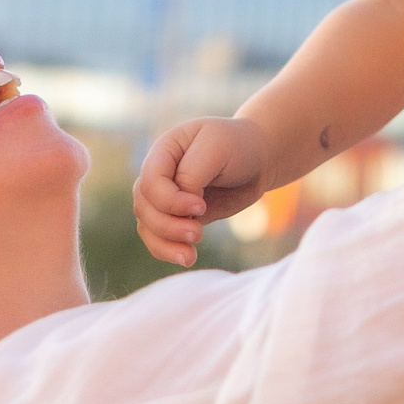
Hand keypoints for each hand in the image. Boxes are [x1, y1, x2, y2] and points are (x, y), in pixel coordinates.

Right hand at [134, 116, 271, 265]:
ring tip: (190, 256)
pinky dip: (168, 251)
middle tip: (198, 234)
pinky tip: (188, 258)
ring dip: (165, 244)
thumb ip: (192, 174)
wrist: (259, 159)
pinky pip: (160, 238)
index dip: (169, 201)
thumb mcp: (216, 148)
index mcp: (164, 151)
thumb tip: (180, 208)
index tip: (201, 206)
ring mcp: (166, 197)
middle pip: (144, 207)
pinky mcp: (179, 216)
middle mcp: (159, 174)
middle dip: (168, 226)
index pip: (150, 183)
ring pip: (148, 226)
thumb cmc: (238, 146)